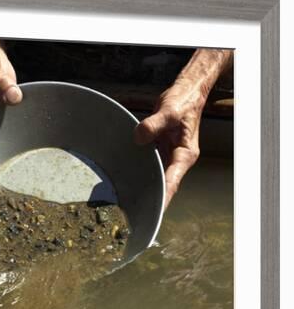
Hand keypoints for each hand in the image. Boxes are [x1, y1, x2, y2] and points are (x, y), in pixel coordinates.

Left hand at [134, 78, 203, 207]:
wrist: (185, 93)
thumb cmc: (182, 102)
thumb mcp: (170, 111)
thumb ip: (154, 124)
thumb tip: (139, 137)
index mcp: (185, 155)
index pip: (172, 181)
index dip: (163, 198)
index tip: (154, 213)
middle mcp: (176, 159)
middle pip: (163, 184)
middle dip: (150, 199)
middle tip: (133, 215)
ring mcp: (167, 156)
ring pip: (155, 176)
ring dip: (143, 187)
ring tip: (125, 205)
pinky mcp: (158, 150)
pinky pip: (148, 165)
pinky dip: (138, 171)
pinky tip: (122, 179)